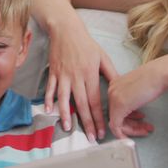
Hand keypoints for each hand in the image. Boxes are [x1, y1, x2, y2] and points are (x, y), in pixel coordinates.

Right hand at [44, 26, 117, 141]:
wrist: (66, 30)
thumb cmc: (86, 44)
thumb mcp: (102, 57)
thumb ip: (111, 74)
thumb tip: (119, 89)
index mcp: (90, 74)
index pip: (95, 100)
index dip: (99, 117)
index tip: (102, 131)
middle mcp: (76, 77)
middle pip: (81, 103)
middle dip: (86, 122)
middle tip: (89, 138)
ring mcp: (63, 75)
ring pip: (64, 98)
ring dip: (66, 114)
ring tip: (68, 128)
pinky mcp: (53, 72)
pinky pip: (50, 88)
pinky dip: (48, 100)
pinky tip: (48, 111)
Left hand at [108, 57, 167, 138]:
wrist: (161, 74)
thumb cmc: (155, 78)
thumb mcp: (139, 89)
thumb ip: (132, 97)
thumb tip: (133, 108)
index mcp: (115, 85)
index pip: (117, 107)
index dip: (129, 117)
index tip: (141, 120)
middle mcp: (111, 91)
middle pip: (116, 115)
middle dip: (132, 124)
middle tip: (145, 128)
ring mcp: (114, 98)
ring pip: (117, 122)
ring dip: (133, 129)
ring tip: (147, 129)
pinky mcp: (119, 106)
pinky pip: (116, 126)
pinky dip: (126, 133)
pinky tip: (139, 134)